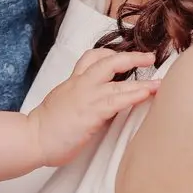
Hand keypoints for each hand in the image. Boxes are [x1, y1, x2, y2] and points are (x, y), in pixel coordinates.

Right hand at [30, 49, 159, 166]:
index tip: (125, 55)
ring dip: (142, 80)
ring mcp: (86, 97)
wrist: (32, 138)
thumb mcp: (63, 104)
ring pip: (116, 80)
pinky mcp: (91, 112)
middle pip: (107, 60)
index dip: (110, 54)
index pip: (91, 58)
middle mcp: (80, 84)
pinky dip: (134, 95)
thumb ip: (82, 100)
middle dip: (131, 57)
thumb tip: (101, 106)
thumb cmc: (47, 128)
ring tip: (160, 83)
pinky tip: (147, 94)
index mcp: (73, 82)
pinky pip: (117, 100)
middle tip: (149, 57)